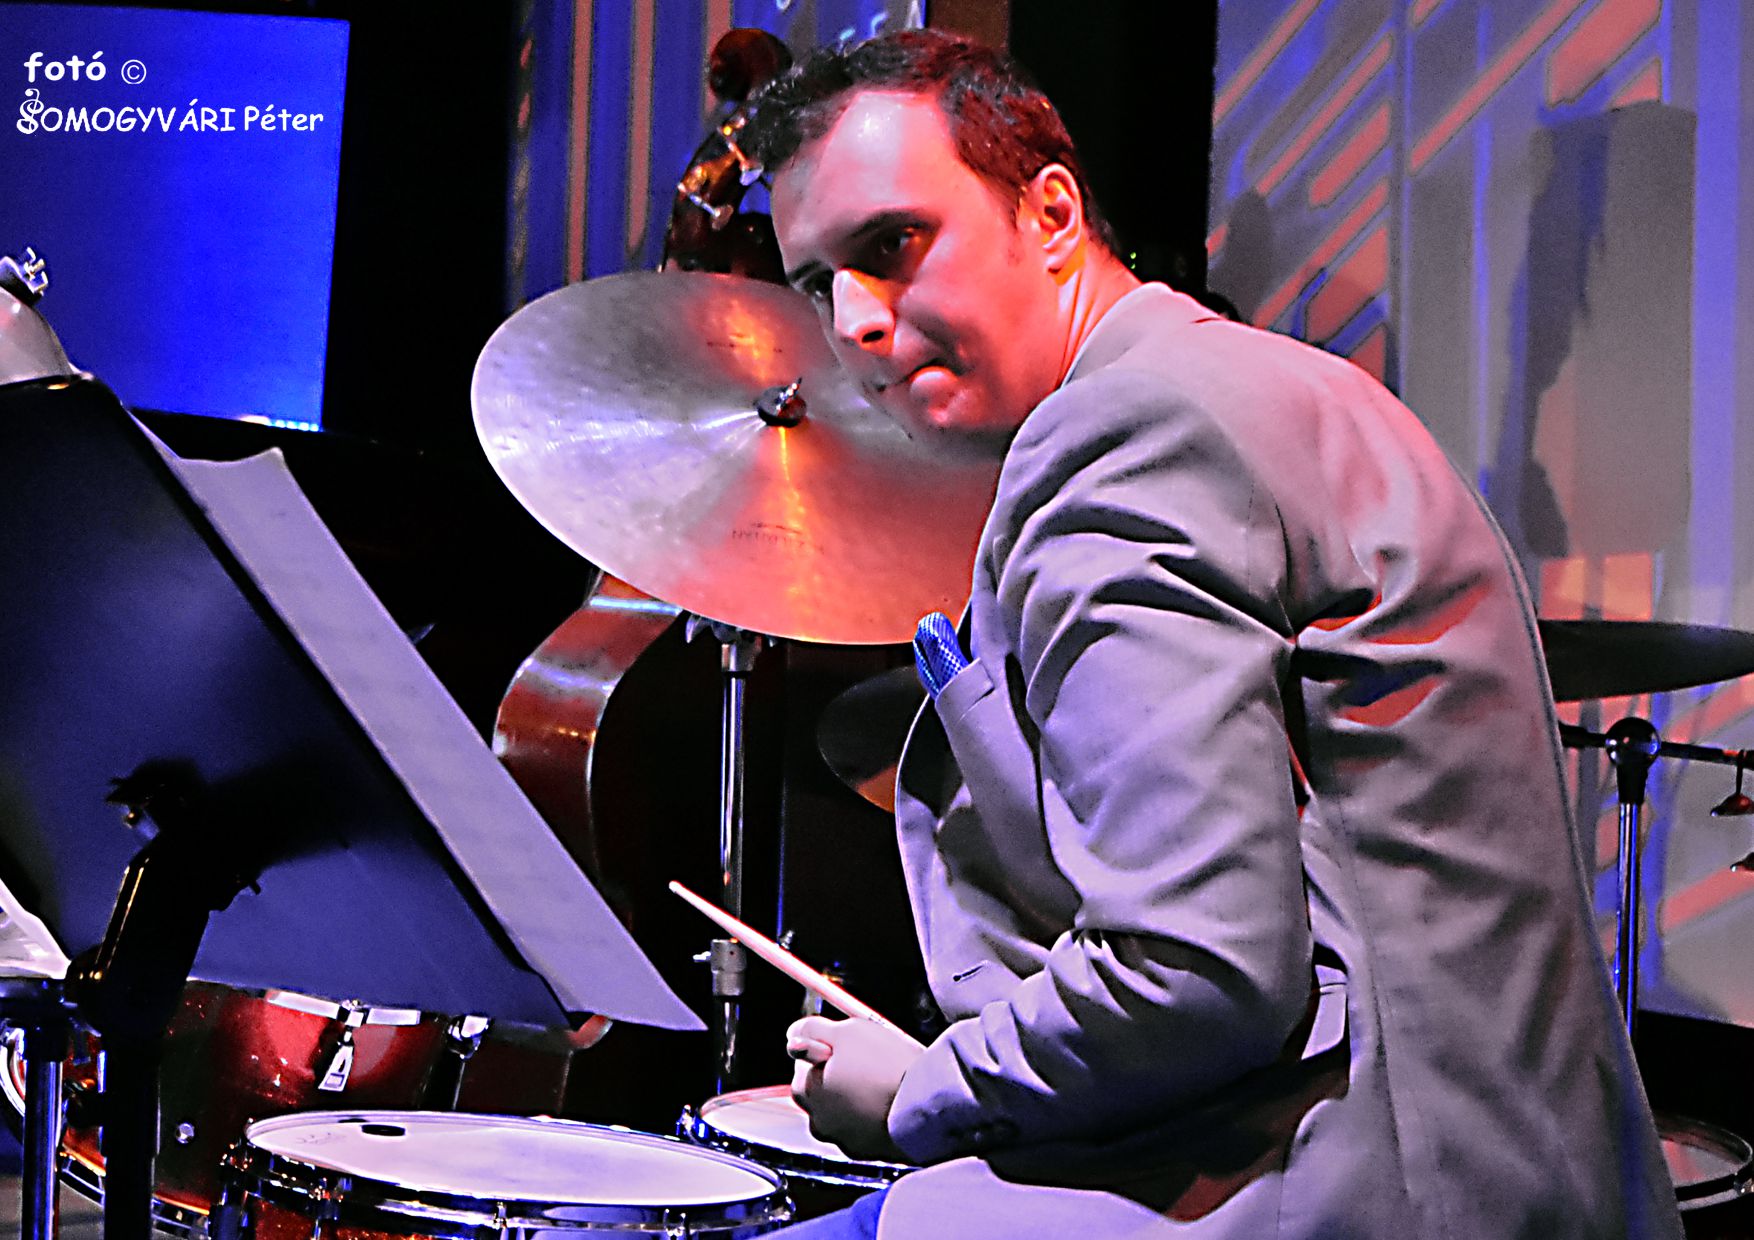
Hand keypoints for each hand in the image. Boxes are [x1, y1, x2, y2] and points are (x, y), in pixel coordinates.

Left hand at [787, 1015, 923, 1162]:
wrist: (926, 1105)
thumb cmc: (885, 1066)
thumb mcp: (847, 1031)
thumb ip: (813, 1030)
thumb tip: (793, 1033)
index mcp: (806, 1090)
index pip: (802, 1067)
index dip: (825, 1052)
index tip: (847, 1046)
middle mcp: (819, 1121)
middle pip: (821, 1093)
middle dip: (838, 1078)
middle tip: (867, 1062)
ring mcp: (844, 1141)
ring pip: (845, 1113)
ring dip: (856, 1099)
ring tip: (884, 1083)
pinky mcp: (871, 1154)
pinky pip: (867, 1130)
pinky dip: (875, 1117)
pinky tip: (893, 1103)